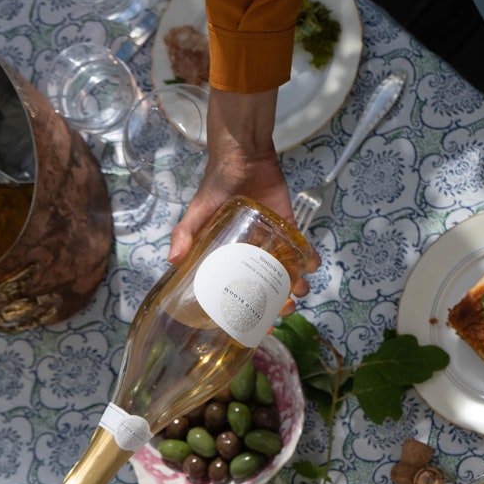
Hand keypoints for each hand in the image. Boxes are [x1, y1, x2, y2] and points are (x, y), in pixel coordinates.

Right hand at [169, 89, 318, 314]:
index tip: (257, 327)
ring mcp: (272, 243)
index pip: (238, 293)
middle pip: (267, 289)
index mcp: (228, 259)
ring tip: (299, 291)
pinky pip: (302, 249)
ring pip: (287, 273)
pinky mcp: (289, 227)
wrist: (241, 156)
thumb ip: (185, 234)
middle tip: (283, 308)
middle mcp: (250, 256)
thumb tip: (172, 261)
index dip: (248, 313)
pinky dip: (310, 259)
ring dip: (296, 286)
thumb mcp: (197, 212)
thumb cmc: (216, 186)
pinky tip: (312, 265)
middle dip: (277, 303)